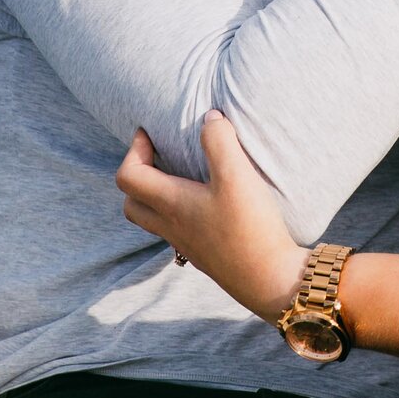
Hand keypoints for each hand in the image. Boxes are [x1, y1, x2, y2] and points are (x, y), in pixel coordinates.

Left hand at [117, 113, 307, 322]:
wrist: (270, 280)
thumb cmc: (250, 228)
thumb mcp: (237, 176)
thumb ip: (219, 141)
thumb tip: (209, 117)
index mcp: (171, 204)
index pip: (128, 176)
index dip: (133, 150)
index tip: (151, 133)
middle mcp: (172, 226)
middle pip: (132, 203)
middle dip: (138, 174)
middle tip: (160, 155)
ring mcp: (187, 245)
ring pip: (153, 220)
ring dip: (156, 196)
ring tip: (181, 177)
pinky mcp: (205, 255)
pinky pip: (178, 232)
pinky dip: (180, 213)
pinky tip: (207, 204)